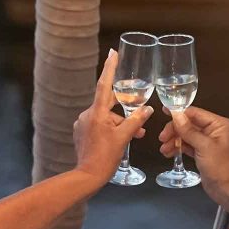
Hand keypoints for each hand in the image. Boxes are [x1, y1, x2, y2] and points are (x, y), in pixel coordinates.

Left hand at [74, 50, 152, 184]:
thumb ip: (136, 121)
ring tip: (135, 136)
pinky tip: (119, 140)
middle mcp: (87, 115)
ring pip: (106, 117)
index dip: (110, 68)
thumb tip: (147, 109)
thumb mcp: (124, 138)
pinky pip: (99, 124)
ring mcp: (82, 124)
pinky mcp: (81, 132)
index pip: (104, 85)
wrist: (87, 176)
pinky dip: (111, 128)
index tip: (112, 52)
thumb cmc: (105, 158)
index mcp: (97, 113)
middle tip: (138, 114)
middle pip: (109, 104)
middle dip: (125, 109)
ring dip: (120, 123)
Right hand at [158, 106, 228, 211]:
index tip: (166, 111)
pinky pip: (188, 144)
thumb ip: (189, 130)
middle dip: (175, 130)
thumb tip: (177, 116)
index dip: (179, 113)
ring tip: (165, 148)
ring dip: (174, 140)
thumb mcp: (204, 146)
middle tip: (163, 137)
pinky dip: (178, 147)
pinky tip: (169, 152)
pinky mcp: (203, 151)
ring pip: (187, 135)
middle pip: (189, 124)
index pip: (196, 113)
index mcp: (220, 125)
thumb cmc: (221, 169)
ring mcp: (209, 141)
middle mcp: (215, 131)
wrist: (226, 189)